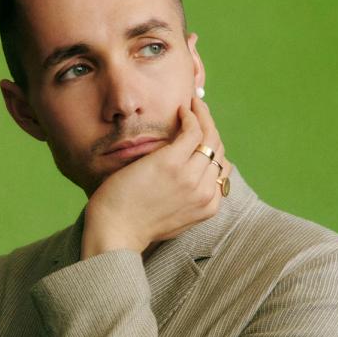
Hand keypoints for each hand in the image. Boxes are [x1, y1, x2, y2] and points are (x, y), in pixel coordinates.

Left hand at [81, 97, 231, 258]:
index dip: (213, 149)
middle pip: (218, 150)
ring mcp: (190, 177)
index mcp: (208, 206)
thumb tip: (195, 180)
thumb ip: (189, 201)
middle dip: (211, 127)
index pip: (222, 169)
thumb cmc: (135, 225)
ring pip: (210, 137)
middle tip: (199, 111)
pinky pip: (193, 131)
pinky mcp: (172, 163)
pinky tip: (181, 110)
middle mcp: (205, 192)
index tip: (202, 136)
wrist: (115, 232)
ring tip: (192, 104)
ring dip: (203, 115)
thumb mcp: (173, 218)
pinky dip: (191, 115)